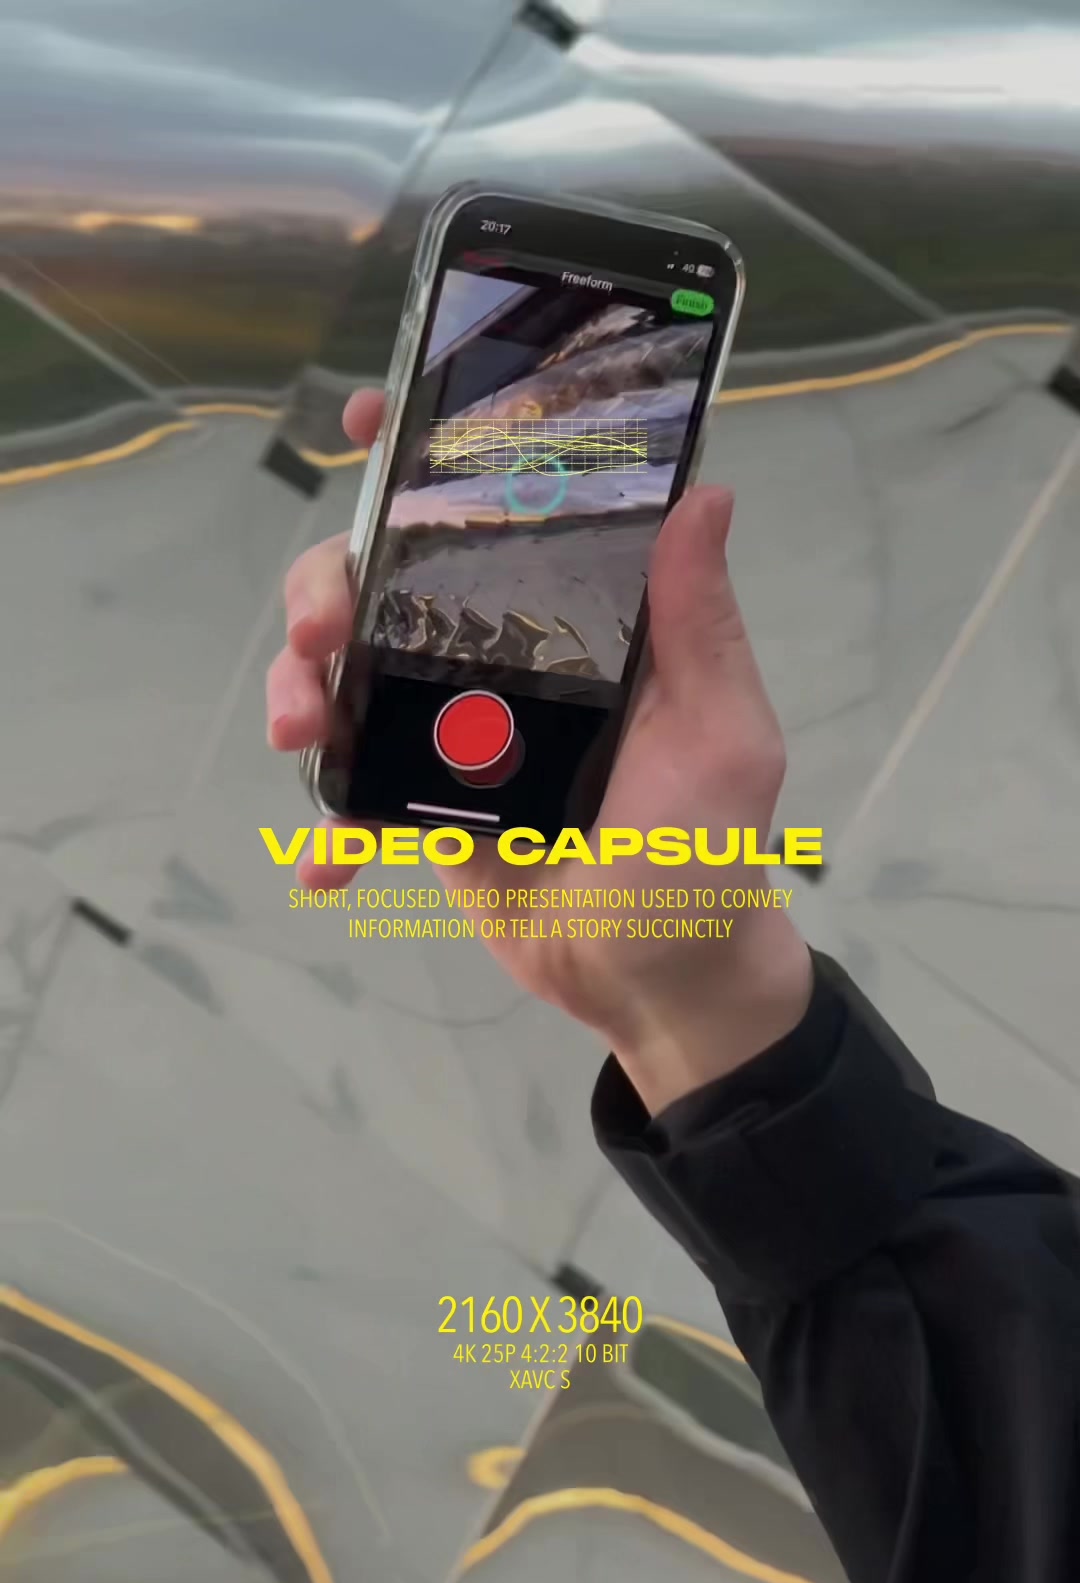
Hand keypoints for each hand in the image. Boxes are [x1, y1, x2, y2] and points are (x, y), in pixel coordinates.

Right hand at [267, 390, 811, 1113]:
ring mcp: (454, 730)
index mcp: (580, 621)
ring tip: (297, 735)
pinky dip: (326, 822)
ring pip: (346, 671)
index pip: (503, 512)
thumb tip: (708, 493)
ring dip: (299, 688)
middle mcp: (508, 655)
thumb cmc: (703, 857)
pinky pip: (352, 789)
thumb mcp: (721, 739)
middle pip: (386, 580)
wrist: (651, 981)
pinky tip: (323, 864)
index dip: (434, 456)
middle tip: (320, 633)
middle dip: (325, 587)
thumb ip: (704, 629)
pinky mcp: (423, 805)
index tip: (375, 418)